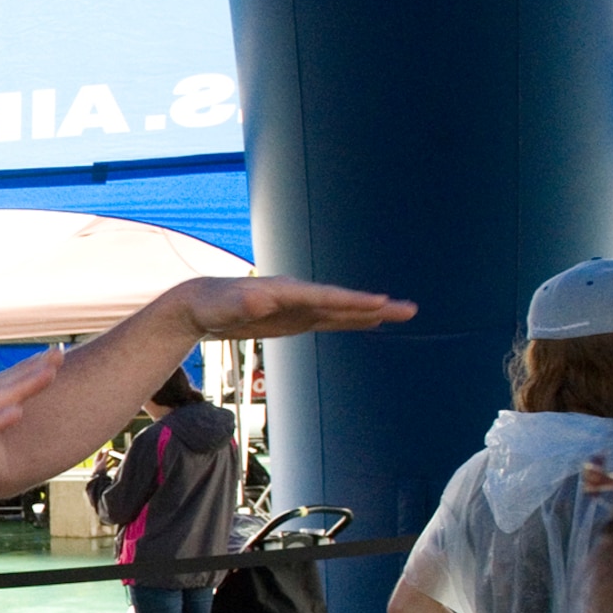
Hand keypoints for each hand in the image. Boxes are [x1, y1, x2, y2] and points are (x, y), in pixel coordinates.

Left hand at [164, 275, 415, 340]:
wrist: (202, 305)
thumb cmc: (213, 304)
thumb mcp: (227, 306)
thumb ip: (245, 302)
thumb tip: (260, 298)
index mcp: (287, 291)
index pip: (327, 297)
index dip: (353, 301)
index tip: (380, 303)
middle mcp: (299, 296)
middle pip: (344, 302)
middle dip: (376, 306)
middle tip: (410, 310)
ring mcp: (300, 307)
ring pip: (342, 311)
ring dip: (371, 313)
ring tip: (401, 313)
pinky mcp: (296, 319)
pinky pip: (330, 320)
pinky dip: (351, 320)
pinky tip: (369, 321)